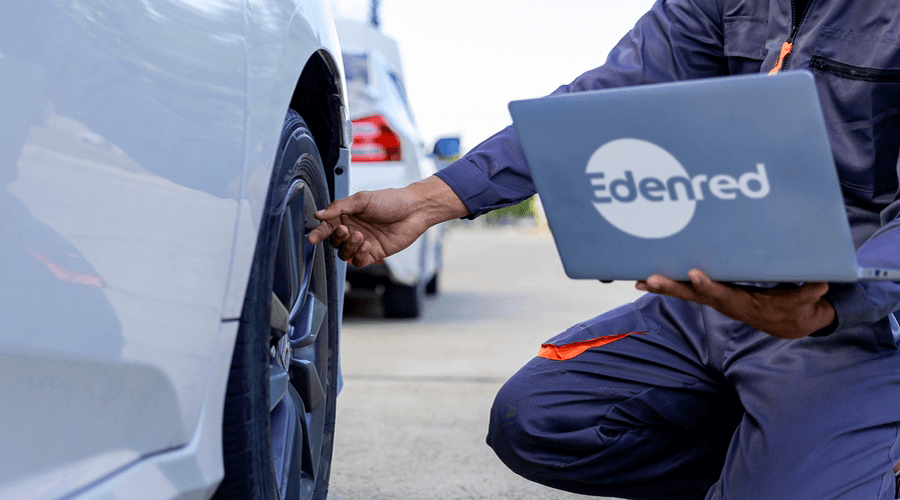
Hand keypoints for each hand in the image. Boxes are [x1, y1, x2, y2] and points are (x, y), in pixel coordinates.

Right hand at [307, 176, 467, 266]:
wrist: (414, 210)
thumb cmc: (391, 200)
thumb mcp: (363, 199)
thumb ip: (340, 207)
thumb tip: (320, 214)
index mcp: (347, 215)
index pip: (327, 227)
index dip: (318, 233)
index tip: (312, 238)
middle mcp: (353, 229)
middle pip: (334, 242)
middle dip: (337, 238)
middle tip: (345, 230)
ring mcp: (362, 242)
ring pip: (344, 254)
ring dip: (349, 247)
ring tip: (360, 235)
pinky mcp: (373, 253)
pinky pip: (359, 261)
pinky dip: (359, 255)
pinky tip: (367, 245)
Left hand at [635, 270, 835, 338]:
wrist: (789, 323)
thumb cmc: (797, 308)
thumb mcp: (807, 302)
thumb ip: (810, 294)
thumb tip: (820, 283)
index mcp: (745, 304)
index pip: (724, 295)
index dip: (709, 286)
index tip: (694, 273)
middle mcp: (726, 304)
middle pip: (695, 296)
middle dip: (672, 287)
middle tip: (648, 279)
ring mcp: (716, 302)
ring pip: (686, 294)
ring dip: (662, 287)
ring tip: (637, 281)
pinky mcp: (713, 297)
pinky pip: (686, 291)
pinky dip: (666, 286)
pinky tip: (645, 281)